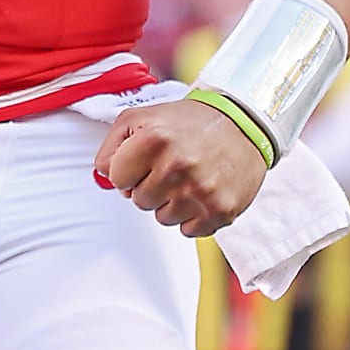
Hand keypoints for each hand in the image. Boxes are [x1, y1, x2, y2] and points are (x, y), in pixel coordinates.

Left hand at [93, 98, 267, 236]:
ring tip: (190, 177)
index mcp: (153, 138)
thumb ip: (111, 148)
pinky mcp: (220, 210)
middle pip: (138, 201)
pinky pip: (188, 231)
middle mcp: (176, 165)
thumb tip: (104, 181)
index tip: (147, 159)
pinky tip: (204, 192)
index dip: (129, 171)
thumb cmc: (188, 122)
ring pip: (162, 218)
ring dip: (172, 202)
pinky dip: (194, 216)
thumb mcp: (140, 118)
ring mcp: (200, 191)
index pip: (116, 179)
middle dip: (150, 186)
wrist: (245, 122)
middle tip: (173, 166)